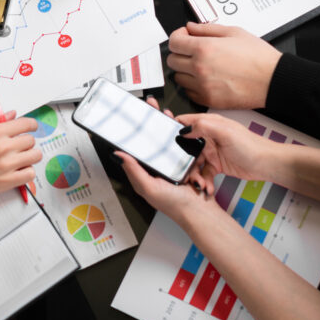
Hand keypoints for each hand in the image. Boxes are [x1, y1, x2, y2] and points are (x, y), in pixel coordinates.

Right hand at [0, 116, 40, 221]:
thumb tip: (11, 115)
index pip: (25, 124)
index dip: (31, 125)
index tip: (31, 127)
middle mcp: (3, 147)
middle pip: (31, 140)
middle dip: (27, 142)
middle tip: (20, 146)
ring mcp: (6, 165)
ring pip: (35, 156)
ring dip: (30, 156)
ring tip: (21, 158)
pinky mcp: (7, 181)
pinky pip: (30, 174)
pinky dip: (27, 172)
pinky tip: (19, 170)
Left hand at [112, 96, 206, 221]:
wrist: (201, 211)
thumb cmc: (175, 206)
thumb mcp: (149, 188)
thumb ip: (134, 171)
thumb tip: (119, 154)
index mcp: (145, 172)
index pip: (135, 149)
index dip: (133, 133)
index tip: (130, 118)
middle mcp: (157, 167)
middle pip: (152, 140)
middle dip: (151, 123)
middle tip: (149, 107)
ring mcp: (172, 163)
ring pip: (168, 140)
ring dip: (167, 126)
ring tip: (164, 113)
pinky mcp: (186, 162)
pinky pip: (183, 145)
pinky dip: (183, 137)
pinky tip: (181, 128)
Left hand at [167, 23, 281, 108]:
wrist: (273, 80)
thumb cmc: (258, 57)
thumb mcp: (234, 32)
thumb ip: (207, 29)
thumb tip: (190, 27)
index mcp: (205, 48)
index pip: (174, 42)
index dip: (178, 37)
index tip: (184, 36)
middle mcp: (200, 68)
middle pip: (172, 61)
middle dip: (180, 53)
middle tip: (192, 51)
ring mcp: (203, 86)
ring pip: (178, 78)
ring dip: (185, 71)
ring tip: (201, 66)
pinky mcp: (208, 100)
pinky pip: (189, 92)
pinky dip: (193, 86)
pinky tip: (206, 79)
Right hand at [176, 113, 277, 193]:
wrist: (266, 164)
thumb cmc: (251, 146)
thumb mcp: (225, 132)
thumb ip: (203, 126)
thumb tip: (184, 128)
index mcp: (210, 124)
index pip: (185, 123)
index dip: (173, 129)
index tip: (163, 140)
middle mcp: (209, 137)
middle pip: (186, 146)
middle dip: (182, 159)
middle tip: (181, 169)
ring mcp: (212, 151)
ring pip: (193, 162)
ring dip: (194, 173)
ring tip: (197, 183)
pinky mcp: (216, 165)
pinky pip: (203, 173)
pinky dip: (203, 180)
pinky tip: (206, 186)